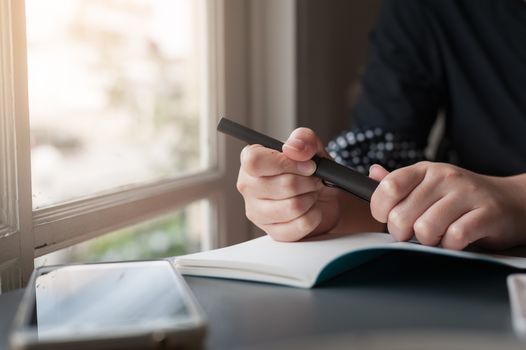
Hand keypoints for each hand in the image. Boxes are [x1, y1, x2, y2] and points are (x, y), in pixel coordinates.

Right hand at [237, 128, 340, 240]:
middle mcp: (248, 187)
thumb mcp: (312, 148)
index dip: (285, 163)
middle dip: (308, 181)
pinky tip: (311, 209)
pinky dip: (315, 216)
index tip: (307, 165)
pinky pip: (301, 225)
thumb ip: (304, 139)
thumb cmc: (310, 171)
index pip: (254, 161)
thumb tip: (293, 148)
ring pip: (293, 207)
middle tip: (313, 179)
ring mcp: (257, 213)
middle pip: (282, 185)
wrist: (323, 198)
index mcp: (251, 162)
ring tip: (311, 193)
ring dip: (311, 198)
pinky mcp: (273, 232)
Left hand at [369, 161, 525, 249]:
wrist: (510, 201)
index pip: (389, 186)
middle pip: (401, 215)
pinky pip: (454, 237)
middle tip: (414, 232)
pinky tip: (456, 239)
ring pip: (425, 228)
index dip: (380, 209)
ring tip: (437, 235)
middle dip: (403, 232)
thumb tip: (373, 173)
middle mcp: (444, 177)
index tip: (386, 218)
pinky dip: (451, 245)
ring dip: (428, 240)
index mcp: (425, 170)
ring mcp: (466, 194)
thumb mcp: (428, 184)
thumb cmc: (461, 197)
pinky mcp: (486, 213)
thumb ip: (399, 183)